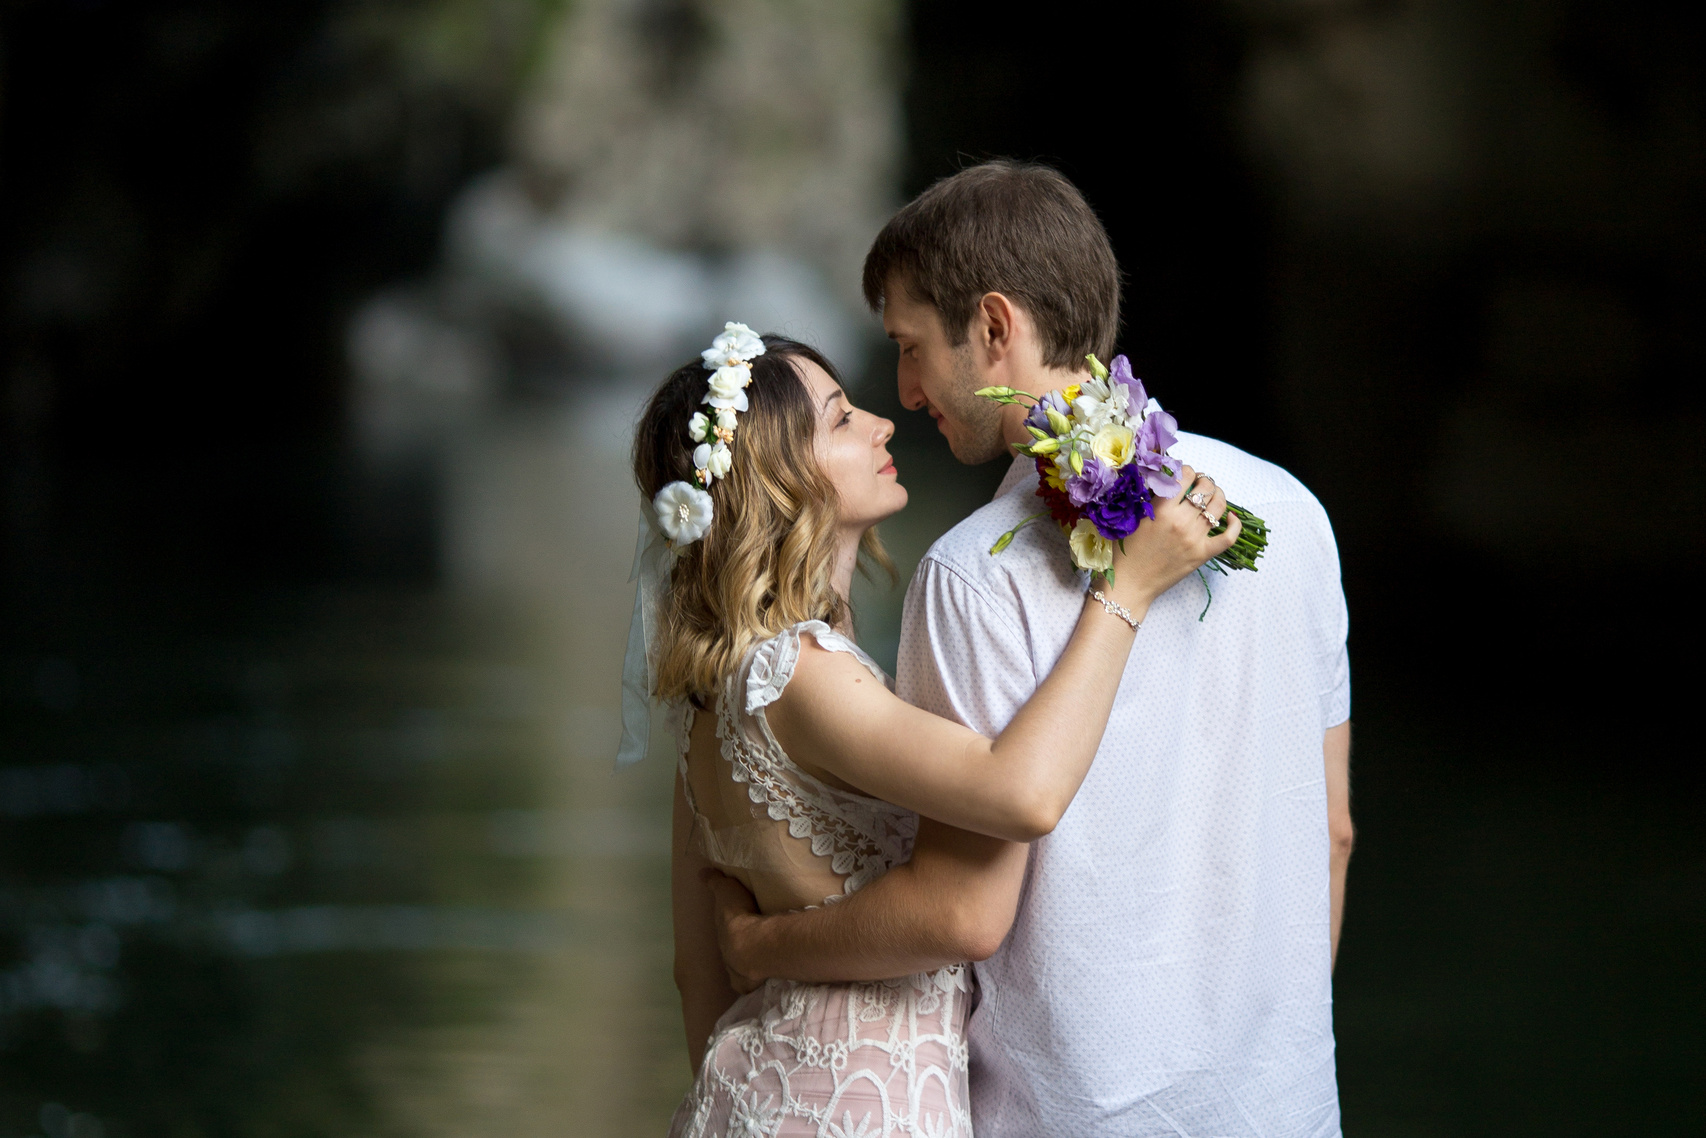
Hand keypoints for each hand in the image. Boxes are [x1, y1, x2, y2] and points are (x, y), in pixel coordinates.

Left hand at [701, 868, 765, 993]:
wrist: (752, 944)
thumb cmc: (740, 915)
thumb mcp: (727, 890)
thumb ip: (716, 882)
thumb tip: (701, 873)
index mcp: (722, 928)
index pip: (724, 926)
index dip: (728, 923)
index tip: (734, 921)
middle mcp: (724, 950)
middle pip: (728, 947)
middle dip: (734, 944)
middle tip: (746, 939)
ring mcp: (732, 969)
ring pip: (734, 966)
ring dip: (743, 962)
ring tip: (756, 958)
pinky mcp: (744, 983)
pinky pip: (745, 983)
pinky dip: (749, 982)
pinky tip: (758, 980)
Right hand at [1104, 464, 1240, 609]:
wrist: (1130, 583)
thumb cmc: (1125, 552)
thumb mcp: (1132, 519)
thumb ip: (1150, 499)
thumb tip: (1165, 481)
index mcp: (1163, 510)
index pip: (1184, 477)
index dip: (1186, 470)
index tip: (1182, 472)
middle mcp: (1182, 522)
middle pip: (1205, 488)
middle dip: (1203, 480)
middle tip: (1197, 483)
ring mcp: (1195, 539)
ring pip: (1219, 506)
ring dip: (1218, 495)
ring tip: (1212, 494)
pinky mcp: (1202, 554)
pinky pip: (1228, 538)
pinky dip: (1234, 526)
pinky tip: (1231, 518)